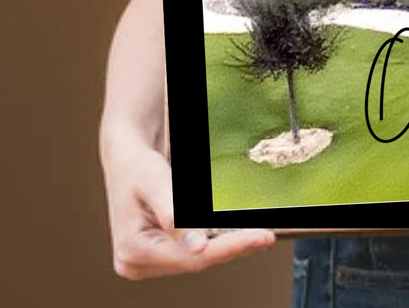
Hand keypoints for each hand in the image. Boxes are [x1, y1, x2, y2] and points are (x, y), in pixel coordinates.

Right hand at [102, 133, 274, 277]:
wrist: (127, 160)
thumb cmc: (138, 167)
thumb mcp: (155, 183)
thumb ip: (175, 215)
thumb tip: (199, 246)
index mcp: (133, 250)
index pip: (191, 257)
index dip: (229, 248)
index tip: (259, 237)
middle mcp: (136, 262)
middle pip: (196, 261)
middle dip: (233, 247)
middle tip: (266, 235)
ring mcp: (147, 262)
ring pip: (198, 260)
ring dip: (227, 248)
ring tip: (257, 236)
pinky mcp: (159, 254)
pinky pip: (193, 253)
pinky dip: (217, 243)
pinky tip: (237, 235)